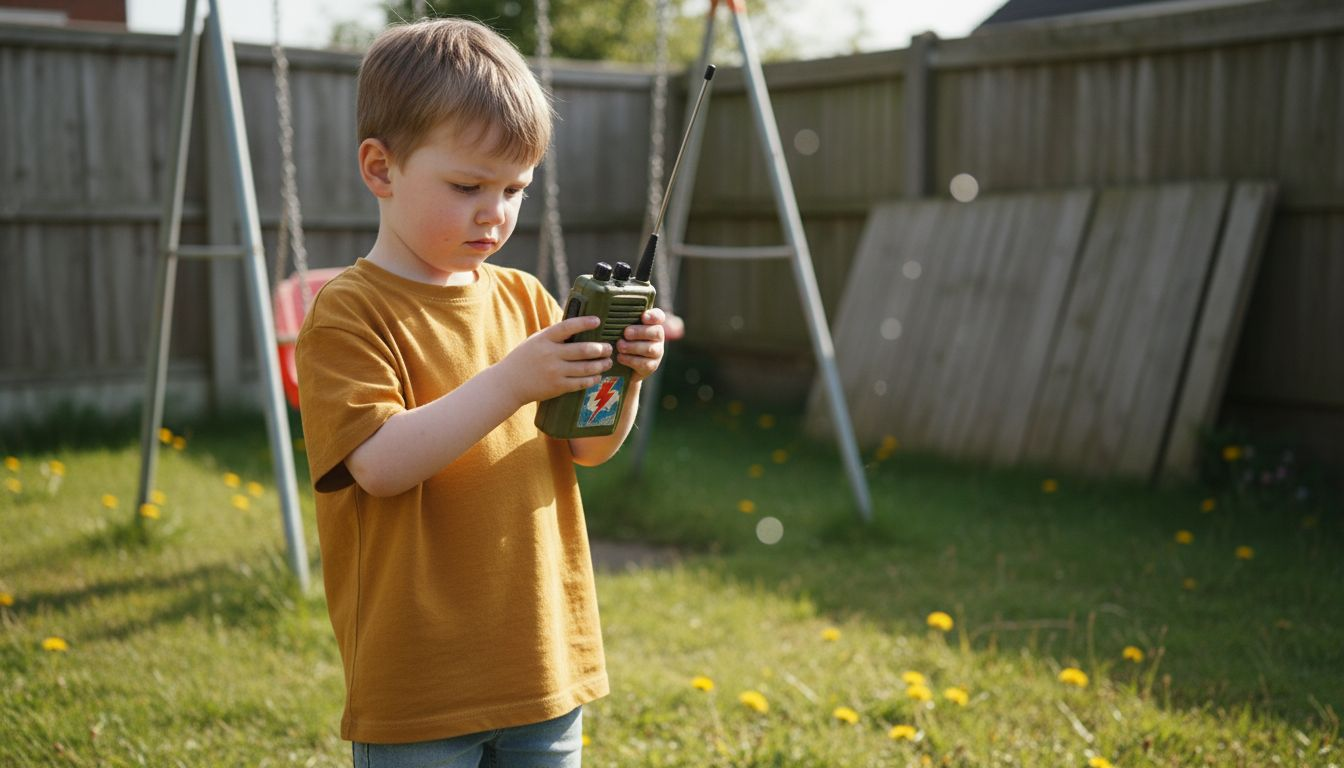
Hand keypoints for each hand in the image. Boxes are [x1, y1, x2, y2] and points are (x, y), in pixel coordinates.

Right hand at [497, 316, 612, 404]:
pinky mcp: (557, 387)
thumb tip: (578, 327)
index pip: (567, 327)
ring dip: (600, 364)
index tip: (598, 320)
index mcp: (544, 339)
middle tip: (609, 347)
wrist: (509, 383)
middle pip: (582, 349)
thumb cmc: (524, 359)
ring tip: (608, 362)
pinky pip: (580, 383)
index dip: (584, 323)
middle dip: (600, 348)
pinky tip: (597, 376)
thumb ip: (554, 335)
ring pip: (585, 367)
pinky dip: (592, 379)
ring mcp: (554, 371)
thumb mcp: (536, 341)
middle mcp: (550, 354)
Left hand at [616, 307, 666, 381]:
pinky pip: (644, 363)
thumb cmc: (620, 340)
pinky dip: (630, 360)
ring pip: (650, 349)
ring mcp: (656, 352)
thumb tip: (608, 313)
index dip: (653, 316)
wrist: (621, 366)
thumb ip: (621, 321)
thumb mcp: (621, 329)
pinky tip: (620, 357)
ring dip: (633, 347)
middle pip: (656, 332)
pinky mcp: (651, 366)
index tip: (644, 316)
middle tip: (626, 333)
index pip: (658, 316)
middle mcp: (657, 338)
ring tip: (620, 346)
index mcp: (651, 324)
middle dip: (640, 332)